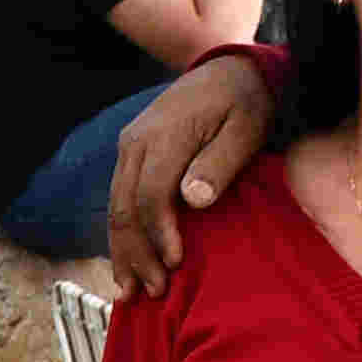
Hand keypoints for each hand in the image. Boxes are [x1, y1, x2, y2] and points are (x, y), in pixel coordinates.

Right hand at [106, 55, 279, 292]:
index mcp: (164, 137)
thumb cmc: (245, 102)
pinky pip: (119, 201)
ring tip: (130, 292)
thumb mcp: (246, 127)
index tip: (176, 263)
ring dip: (122, 252)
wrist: (229, 69)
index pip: (152, 196)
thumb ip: (220, 163)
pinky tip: (126, 264)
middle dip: (137, 255)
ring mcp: (128, 148)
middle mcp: (136, 143)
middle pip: (125, 208)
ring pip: (115, 209)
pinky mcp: (130, 155)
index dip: (161, 235)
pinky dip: (121, 236)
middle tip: (153, 291)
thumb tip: (193, 200)